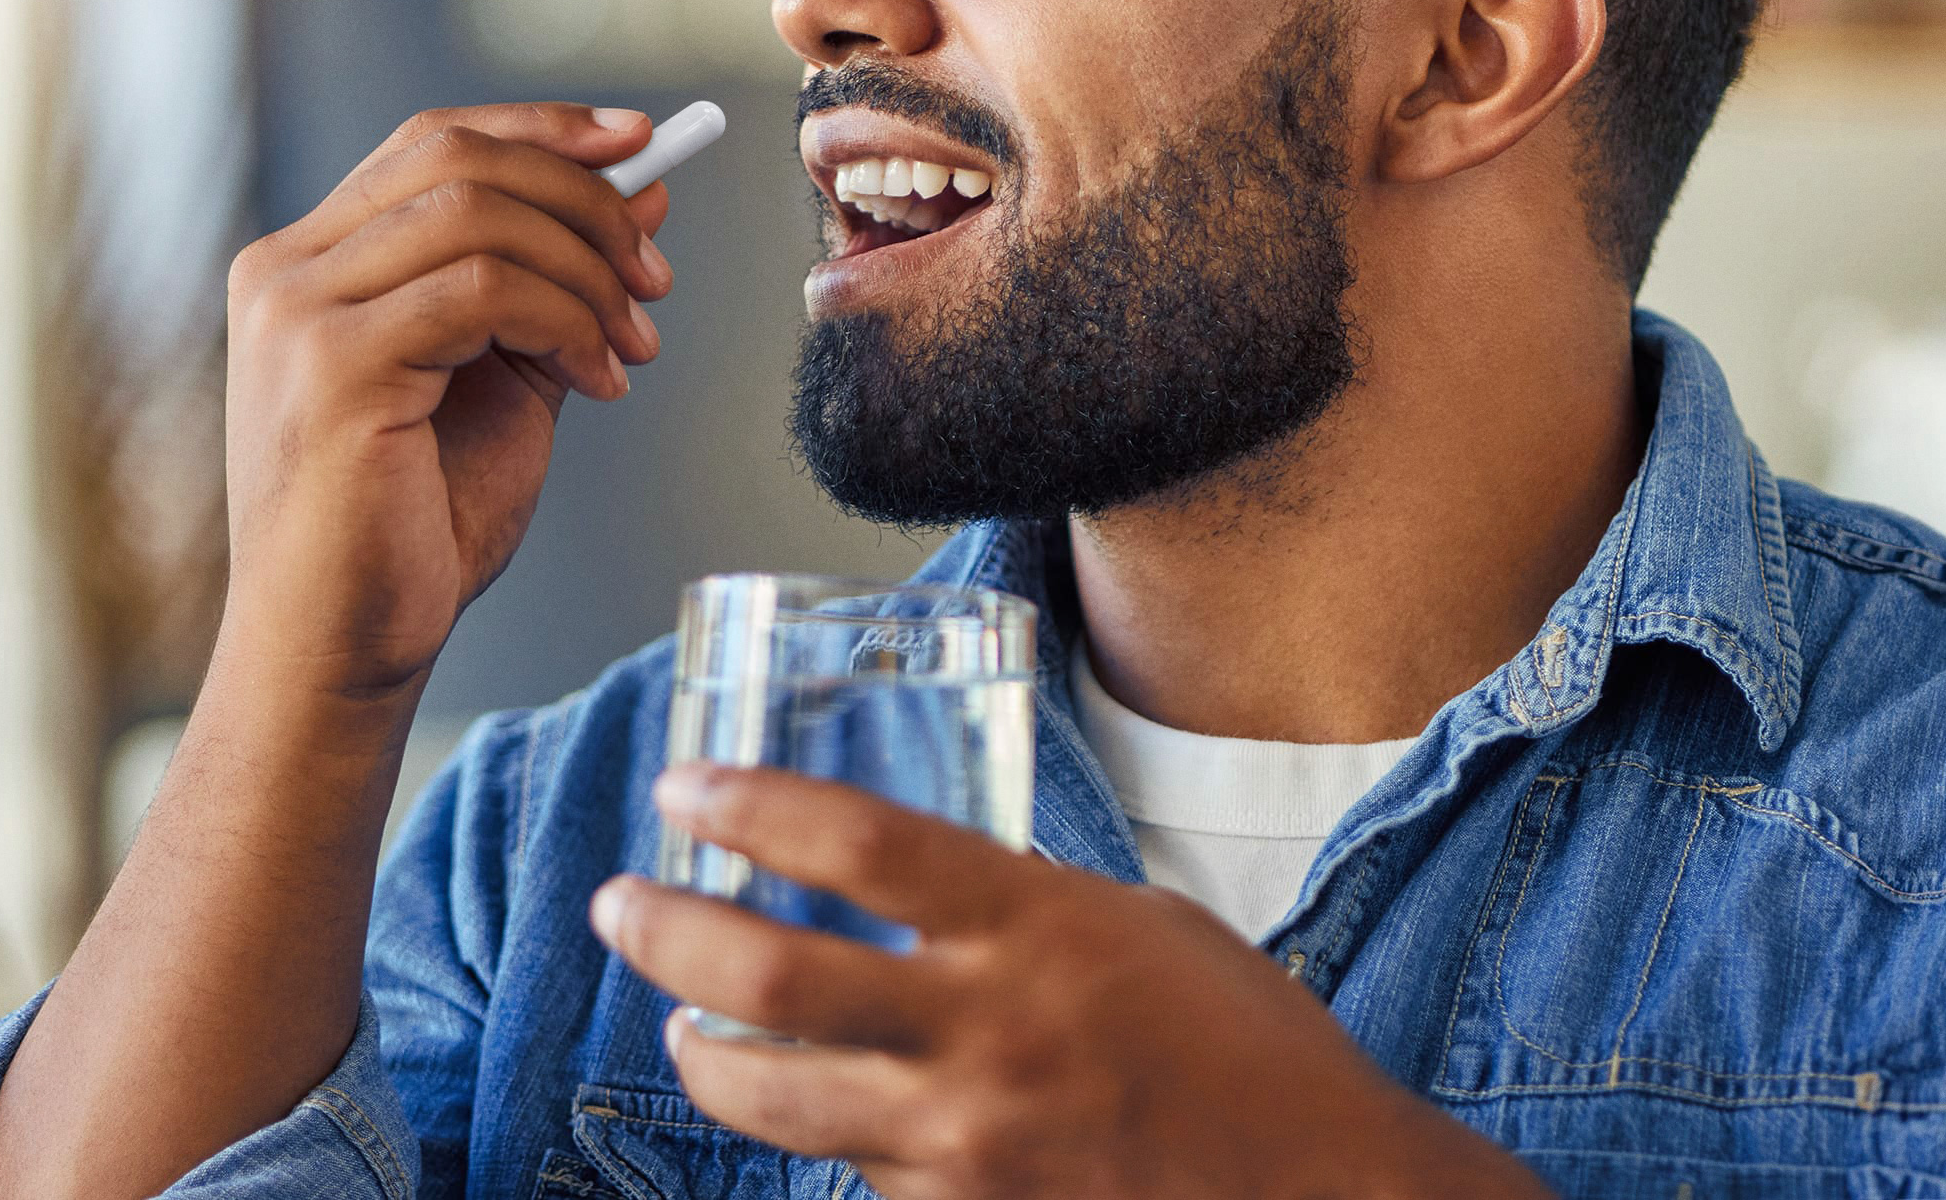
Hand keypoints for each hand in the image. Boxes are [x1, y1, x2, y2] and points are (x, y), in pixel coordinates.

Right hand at [217, 102, 672, 699]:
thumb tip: (641, 197)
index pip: (432, 142)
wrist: (342, 652)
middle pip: (457, 158)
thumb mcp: (506, 384)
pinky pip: (483, 290)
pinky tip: (598, 384)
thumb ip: (555, 289)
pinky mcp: (334, 367)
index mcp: (310, 266)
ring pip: (477, 215)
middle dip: (584, 202)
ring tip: (632, 345)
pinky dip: (565, 322)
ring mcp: (298, 315)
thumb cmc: (412, 533)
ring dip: (586, 271)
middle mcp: (286, 273)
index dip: (542, 131)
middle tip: (656, 279)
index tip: (641, 144)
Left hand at [591, 763, 1551, 1199]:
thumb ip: (1021, 907)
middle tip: (623, 903)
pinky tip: (813, 1106)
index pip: (856, 843)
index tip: (684, 787)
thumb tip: (921, 891)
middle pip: (770, 973)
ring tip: (683, 1021)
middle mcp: (985, 1032)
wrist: (1322, 1198)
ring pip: (773, 1095)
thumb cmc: (1250, 1051)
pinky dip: (819, 1132)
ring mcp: (966, 1141)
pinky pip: (853, 1169)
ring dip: (703, 1053)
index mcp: (1037, 927)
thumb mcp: (1140, 927)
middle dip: (665, 932)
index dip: (749, 806)